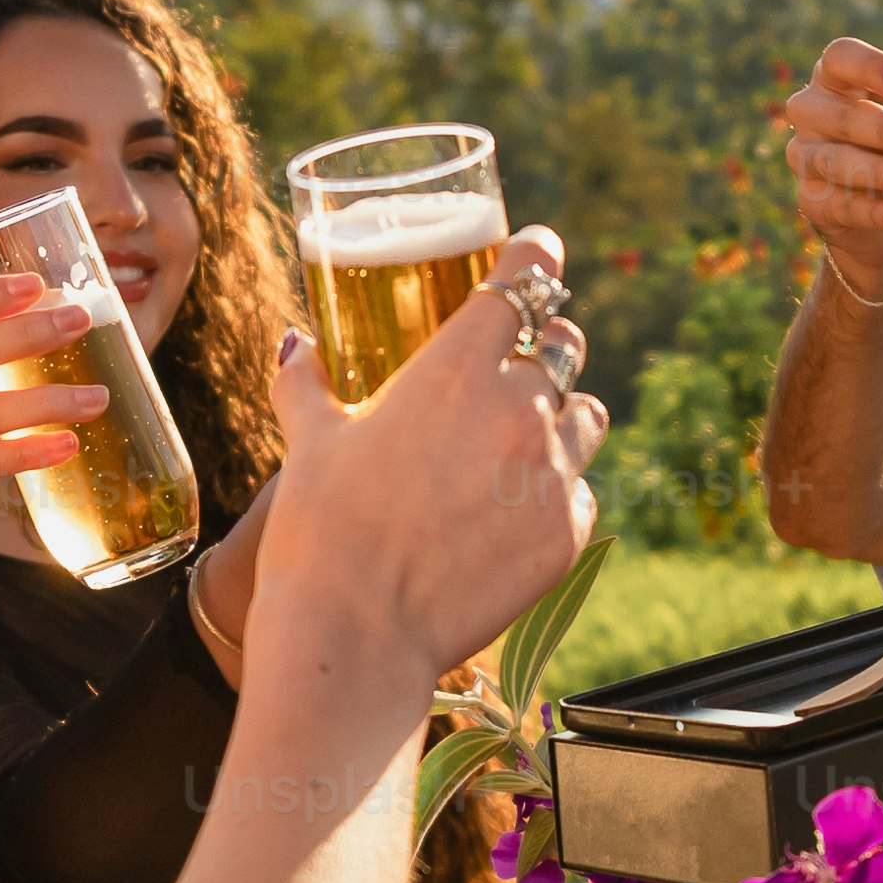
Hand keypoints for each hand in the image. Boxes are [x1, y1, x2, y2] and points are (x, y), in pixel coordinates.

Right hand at [258, 225, 606, 671]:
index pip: (523, 279)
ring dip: (564, 415)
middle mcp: (519, 408)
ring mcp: (552, 472)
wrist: (355, 632)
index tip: (541, 250)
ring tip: (523, 441)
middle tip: (522, 360)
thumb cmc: (322, 529)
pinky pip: (583, 491)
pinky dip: (558, 494)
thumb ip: (305, 383)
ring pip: (588, 414)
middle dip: (546, 343)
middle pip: (565, 342)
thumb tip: (294, 342)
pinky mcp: (568, 532)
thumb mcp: (309, 442)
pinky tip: (514, 515)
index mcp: (458, 366)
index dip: (537, 256)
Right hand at [777, 39, 882, 289]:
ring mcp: (804, 157)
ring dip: (880, 172)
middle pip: (839, 115)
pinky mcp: (813, 201)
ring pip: (835, 161)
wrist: (871, 204)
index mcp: (834, 78)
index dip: (869, 67)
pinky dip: (875, 212)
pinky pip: (841, 205)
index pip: (840, 57)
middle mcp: (811, 113)